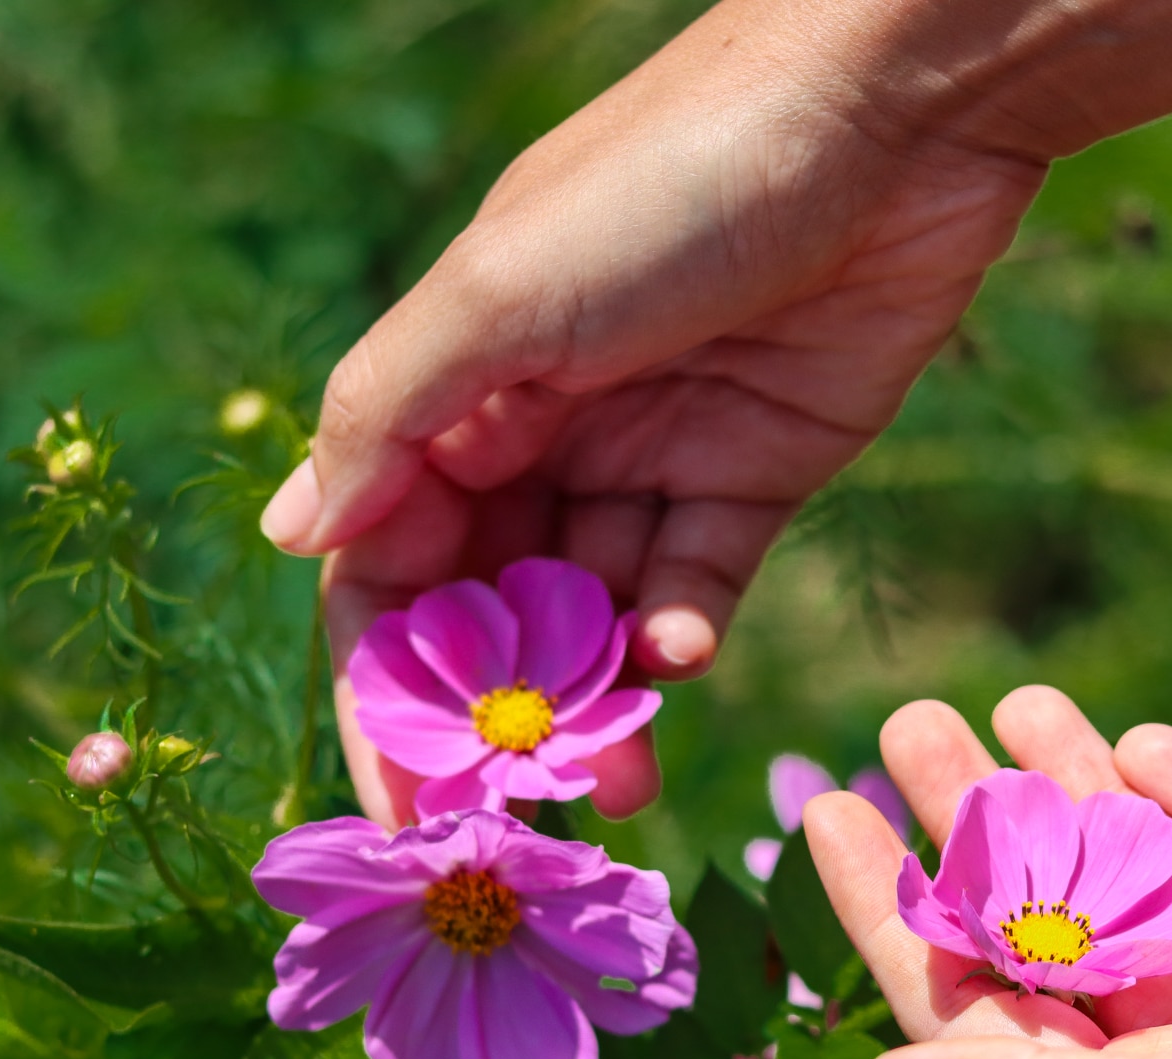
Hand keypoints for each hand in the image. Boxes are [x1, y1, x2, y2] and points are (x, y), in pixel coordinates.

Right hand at [261, 0, 1046, 824]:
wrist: (883, 120)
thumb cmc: (667, 182)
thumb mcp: (501, 292)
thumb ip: (390, 418)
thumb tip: (288, 536)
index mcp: (455, 380)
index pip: (386, 560)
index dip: (383, 684)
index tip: (396, 802)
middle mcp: (542, 425)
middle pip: (495, 607)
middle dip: (500, 718)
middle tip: (519, 824)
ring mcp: (650, 452)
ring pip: (598, 614)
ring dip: (598, 699)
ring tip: (614, 776)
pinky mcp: (756, 470)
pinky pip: (696, 580)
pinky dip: (682, 630)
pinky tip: (681, 652)